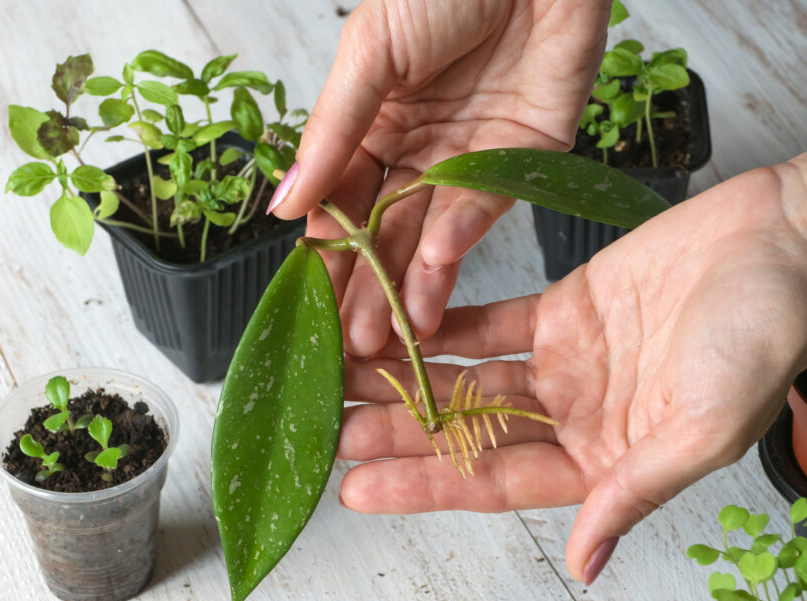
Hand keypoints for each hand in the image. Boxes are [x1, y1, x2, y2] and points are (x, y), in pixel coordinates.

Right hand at [268, 0, 610, 355]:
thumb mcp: (369, 53)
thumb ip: (332, 134)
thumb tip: (285, 206)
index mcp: (374, 124)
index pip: (343, 203)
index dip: (328, 250)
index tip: (311, 298)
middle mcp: (420, 149)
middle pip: (387, 231)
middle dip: (369, 285)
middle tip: (352, 340)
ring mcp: (470, 159)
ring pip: (434, 233)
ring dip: (414, 282)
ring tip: (395, 332)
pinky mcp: (521, 159)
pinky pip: (485, 206)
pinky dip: (460, 234)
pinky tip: (431, 264)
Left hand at [335, 167, 806, 582]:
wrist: (785, 246)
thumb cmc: (765, 338)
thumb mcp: (706, 429)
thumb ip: (635, 492)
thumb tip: (585, 565)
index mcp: (605, 463)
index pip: (494, 483)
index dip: (423, 486)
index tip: (358, 490)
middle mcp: (575, 420)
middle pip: (467, 433)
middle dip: (397, 433)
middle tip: (327, 430)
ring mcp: (565, 365)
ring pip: (468, 378)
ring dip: (406, 378)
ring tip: (342, 377)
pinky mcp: (564, 309)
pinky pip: (491, 320)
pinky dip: (444, 322)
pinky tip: (396, 323)